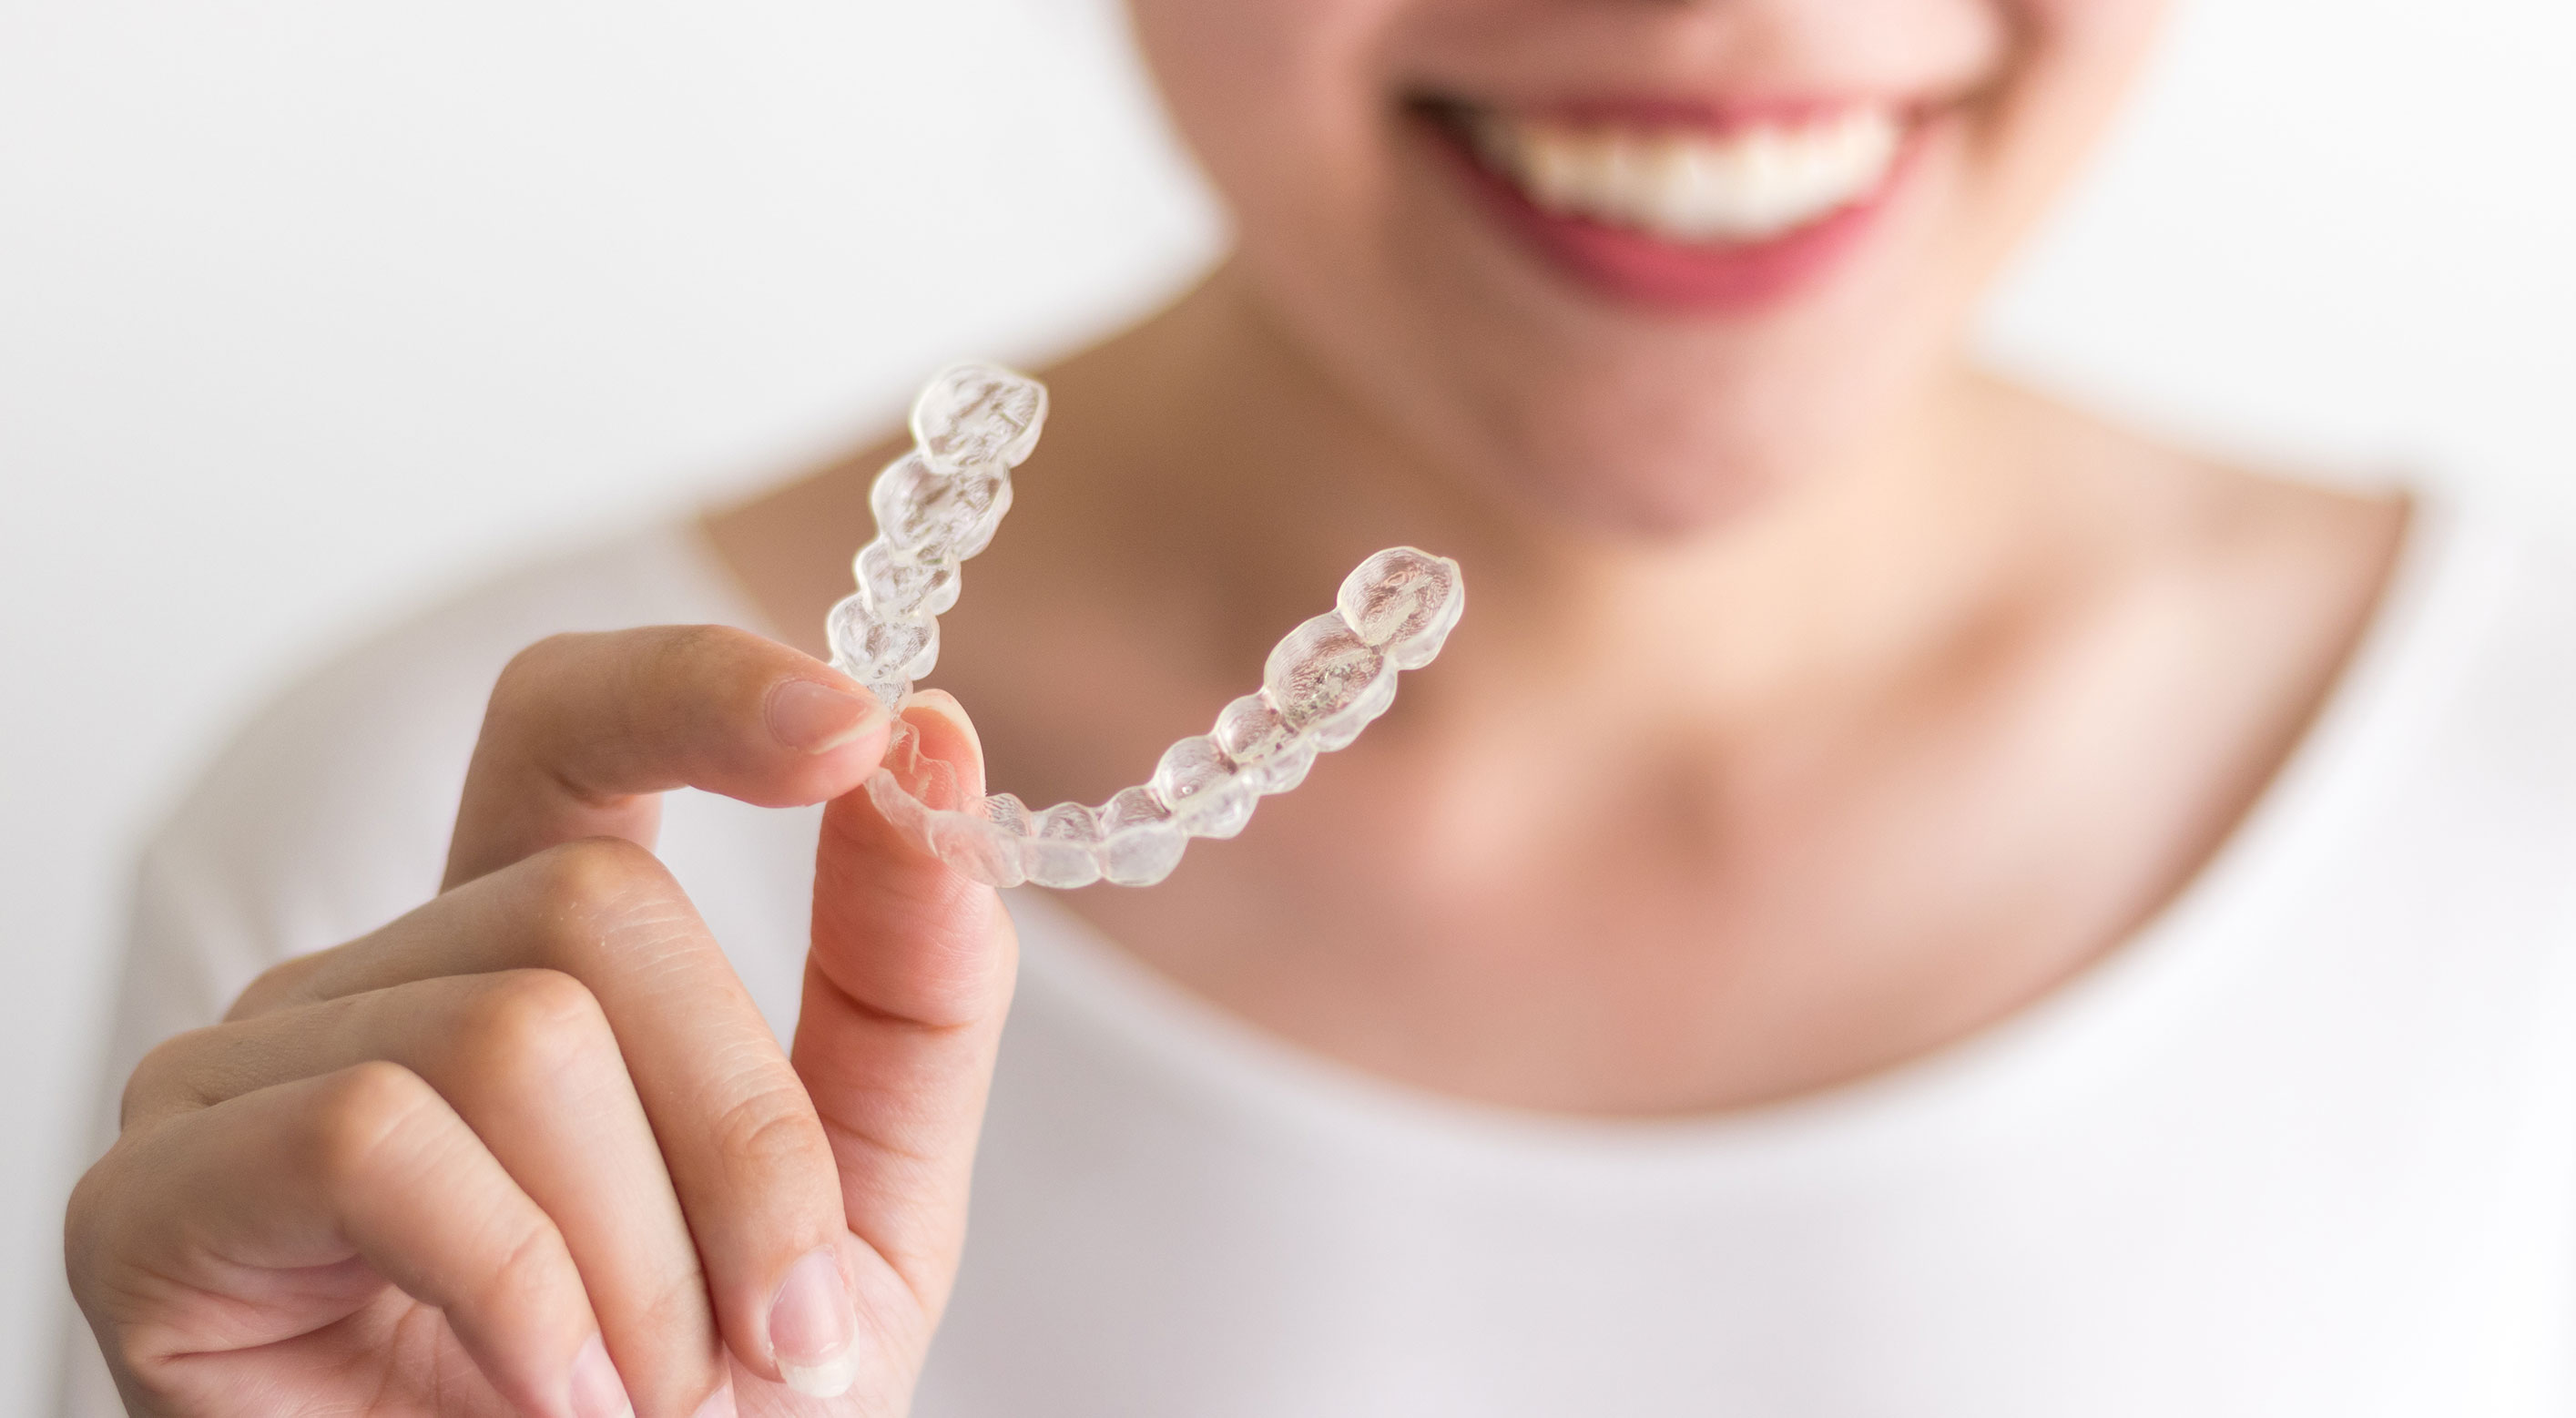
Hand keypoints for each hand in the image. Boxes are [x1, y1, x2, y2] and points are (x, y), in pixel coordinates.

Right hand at [66, 626, 1016, 1416]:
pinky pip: (375, 1139)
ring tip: (659, 1394)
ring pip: (509, 1035)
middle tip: (782, 1330)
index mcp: (530, 953)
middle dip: (744, 1140)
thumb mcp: (865, 1197)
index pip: (572, 725)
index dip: (699, 688)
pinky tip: (560, 1398)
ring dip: (644, 1256)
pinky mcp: (154, 1204)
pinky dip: (522, 1288)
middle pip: (594, 910)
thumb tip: (933, 742)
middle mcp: (376, 981)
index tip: (857, 727)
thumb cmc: (709, 1402)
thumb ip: (907, 984)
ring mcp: (244, 1078)